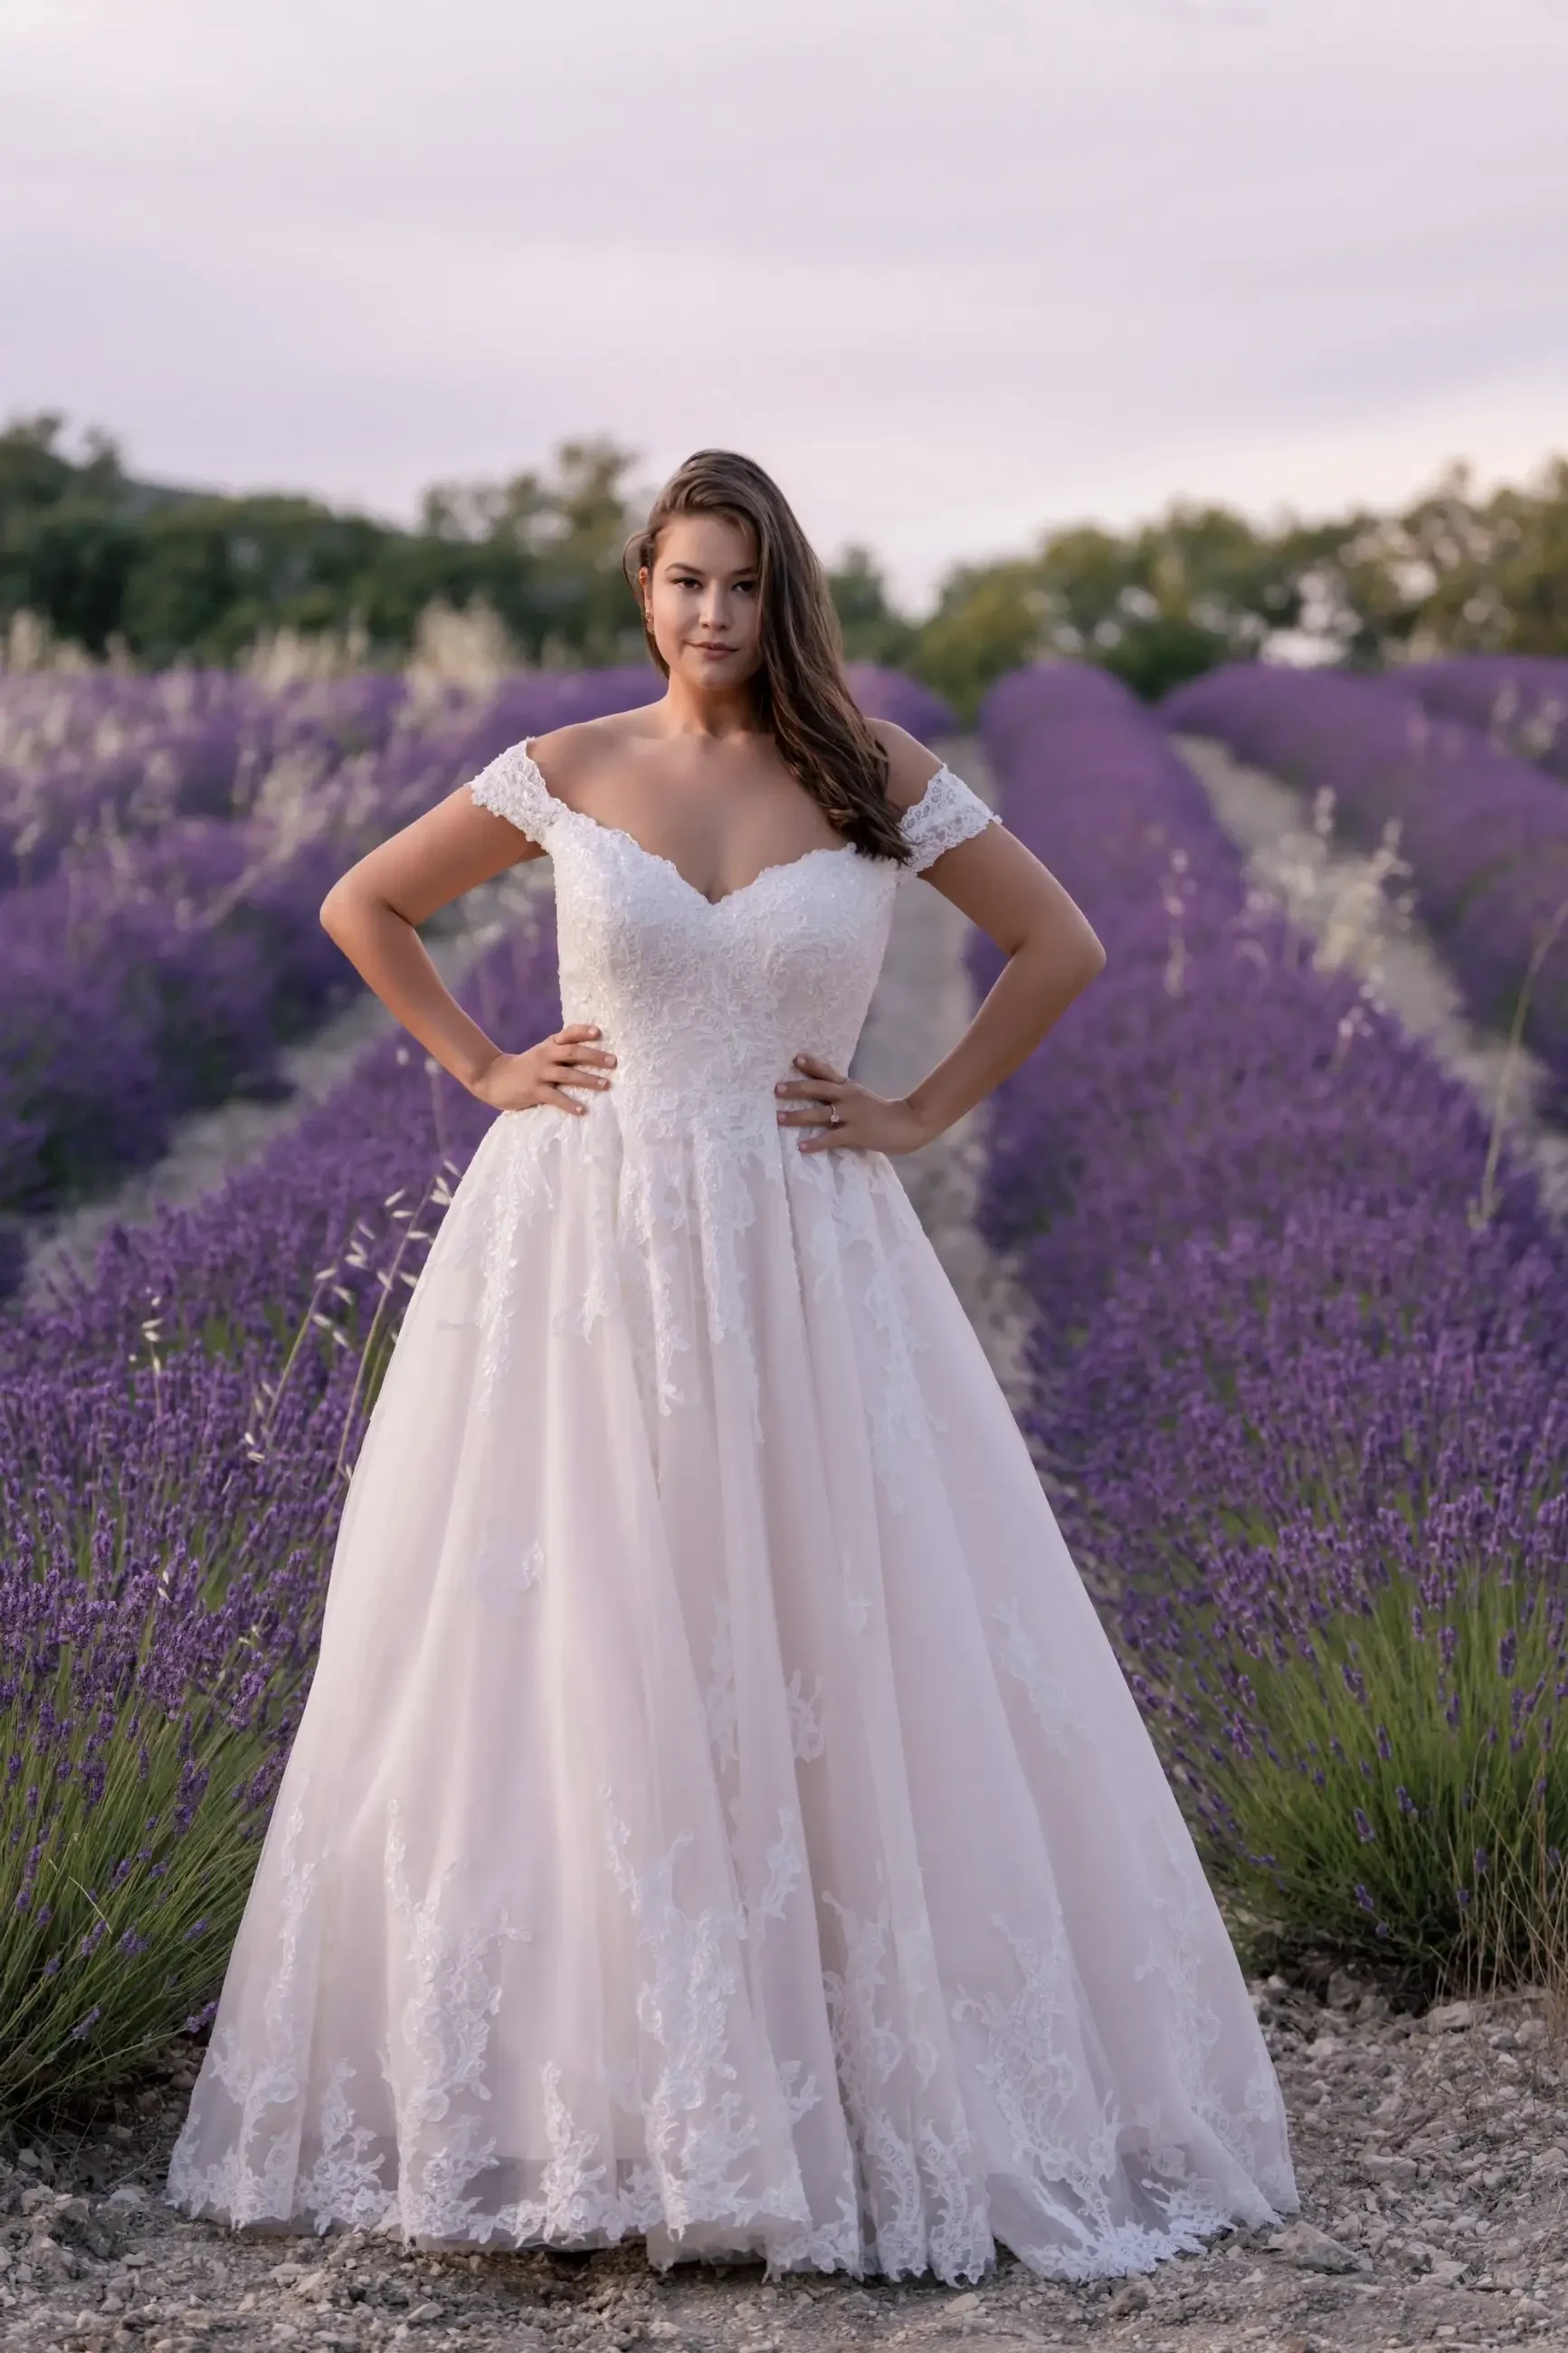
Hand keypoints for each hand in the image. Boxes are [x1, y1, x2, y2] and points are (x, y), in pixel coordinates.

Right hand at [471, 1024, 614, 1113]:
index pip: (568, 1033)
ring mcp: (540, 1073)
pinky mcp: (534, 1091)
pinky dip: (570, 1104)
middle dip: (594, 1057)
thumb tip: (594, 1054)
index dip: (583, 1031)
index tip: (599, 1032)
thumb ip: (562, 1051)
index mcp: (550, 1045)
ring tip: (605, 1085)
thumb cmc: (526, 1066)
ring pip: (568, 1075)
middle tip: (613, 1062)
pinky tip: (582, 1110)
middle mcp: (546, 1056)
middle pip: (573, 1053)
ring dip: (588, 1080)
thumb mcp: (542, 1053)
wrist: (493, 1077)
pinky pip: (555, 1098)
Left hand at [775, 1051, 936, 1155]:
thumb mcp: (862, 1097)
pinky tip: (801, 1147)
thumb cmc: (883, 1112)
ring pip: (820, 1113)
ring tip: (779, 1118)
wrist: (909, 1123)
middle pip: (818, 1089)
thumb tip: (820, 1091)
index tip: (795, 1058)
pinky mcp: (856, 1133)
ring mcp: (852, 1115)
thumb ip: (843, 1093)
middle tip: (777, 1089)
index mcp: (849, 1087)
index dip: (811, 1064)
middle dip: (796, 1088)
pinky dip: (815, 1143)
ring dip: (798, 1116)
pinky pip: (830, 1138)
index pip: (828, 1072)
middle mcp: (848, 1097)